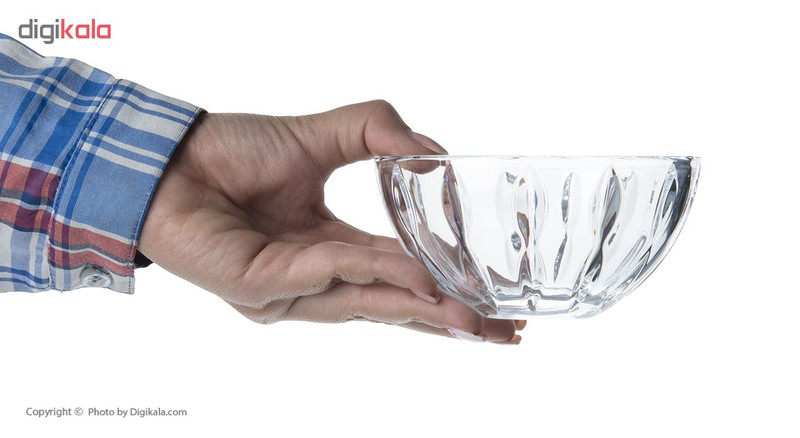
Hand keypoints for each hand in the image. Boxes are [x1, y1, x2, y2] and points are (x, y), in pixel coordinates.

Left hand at [138, 100, 523, 343]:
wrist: (169, 155)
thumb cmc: (231, 151)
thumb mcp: (321, 135)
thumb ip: (377, 133)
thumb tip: (433, 149)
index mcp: (329, 247)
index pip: (397, 276)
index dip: (444, 288)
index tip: (491, 302)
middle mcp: (313, 277)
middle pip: (391, 306)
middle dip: (448, 320)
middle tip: (503, 332)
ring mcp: (287, 290)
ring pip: (364, 302)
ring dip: (421, 308)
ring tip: (472, 316)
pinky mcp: (258, 289)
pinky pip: (324, 276)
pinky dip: (370, 272)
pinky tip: (412, 274)